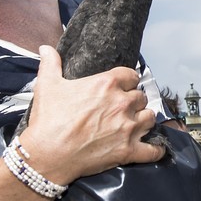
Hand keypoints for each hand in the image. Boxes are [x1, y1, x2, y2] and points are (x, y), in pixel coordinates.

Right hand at [20, 45, 164, 184]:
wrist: (48, 153)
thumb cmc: (49, 118)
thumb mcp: (47, 84)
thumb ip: (50, 63)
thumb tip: (45, 48)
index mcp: (106, 84)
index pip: (131, 75)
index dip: (127, 80)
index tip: (123, 85)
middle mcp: (121, 103)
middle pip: (141, 97)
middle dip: (134, 101)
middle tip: (124, 107)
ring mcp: (128, 128)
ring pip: (150, 118)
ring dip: (144, 119)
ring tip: (136, 123)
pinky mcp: (129, 151)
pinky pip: (153, 150)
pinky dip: (155, 149)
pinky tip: (153, 148)